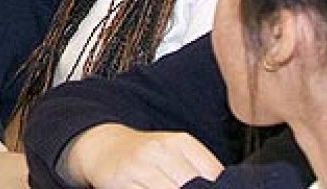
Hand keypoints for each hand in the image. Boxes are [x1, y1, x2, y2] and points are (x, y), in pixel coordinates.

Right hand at [59, 124, 223, 188]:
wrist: (103, 147)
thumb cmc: (146, 155)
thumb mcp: (175, 153)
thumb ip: (200, 170)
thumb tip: (223, 185)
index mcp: (181, 142)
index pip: (212, 173)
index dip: (215, 187)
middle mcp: (160, 150)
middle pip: (192, 186)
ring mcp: (141, 166)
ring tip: (170, 188)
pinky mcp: (124, 182)